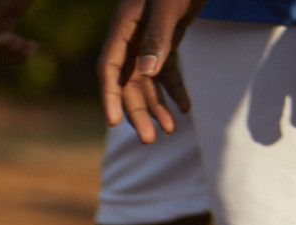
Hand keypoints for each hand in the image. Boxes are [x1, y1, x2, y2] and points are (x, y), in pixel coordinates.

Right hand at [0, 0, 38, 64]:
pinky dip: (19, 53)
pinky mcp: (3, 23)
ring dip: (13, 57)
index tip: (12, 37)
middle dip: (2, 54)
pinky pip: (5, 47)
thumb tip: (5, 35)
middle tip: (22, 42)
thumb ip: (4, 7)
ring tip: (31, 47)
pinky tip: (34, 46)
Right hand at [99, 0, 198, 141]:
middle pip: (128, 82)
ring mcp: (148, 39)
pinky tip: (186, 108)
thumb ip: (157, 36)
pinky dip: (175, 89)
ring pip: (148, 81)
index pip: (109, 69)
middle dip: (139, 111)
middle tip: (150, 139)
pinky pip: (167, 70)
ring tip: (170, 130)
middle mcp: (131, 38)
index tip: (115, 122)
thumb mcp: (168, 5)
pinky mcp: (167, 38)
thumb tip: (147, 74)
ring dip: (158, 106)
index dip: (110, 96)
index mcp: (123, 28)